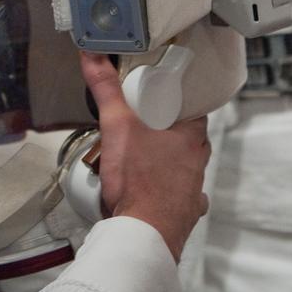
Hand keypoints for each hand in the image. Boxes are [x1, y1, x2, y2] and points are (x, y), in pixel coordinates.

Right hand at [79, 51, 210, 261]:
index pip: (194, 111)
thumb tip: (94, 57)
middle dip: (167, 133)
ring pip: (184, 168)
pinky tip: (151, 191)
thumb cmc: (138, 182)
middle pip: (188, 139)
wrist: (143, 234)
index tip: (160, 100)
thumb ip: (106, 89)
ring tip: (140, 160)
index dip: (178, 103)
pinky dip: (166, 193)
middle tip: (142, 127)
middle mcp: (197, 163)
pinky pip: (179, 198)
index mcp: (190, 138)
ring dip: (167, 163)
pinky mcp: (184, 213)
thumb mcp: (117, 126)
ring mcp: (192, 190)